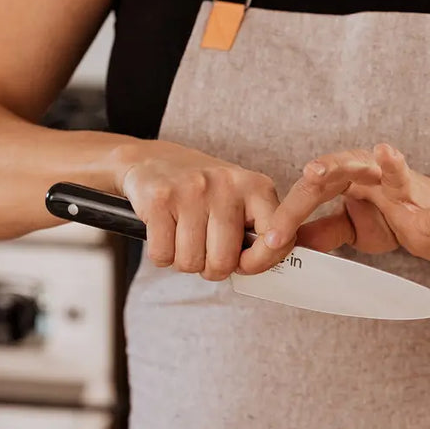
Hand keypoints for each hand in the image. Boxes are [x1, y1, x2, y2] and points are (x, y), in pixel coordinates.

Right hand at [112, 140, 288, 279]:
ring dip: (185, 261)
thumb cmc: (203, 189)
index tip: (246, 264)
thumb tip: (264, 266)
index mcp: (256, 187)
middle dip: (212, 268)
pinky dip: (162, 255)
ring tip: (185, 239)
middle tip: (206, 251)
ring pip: (191, 262)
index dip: (262, 262)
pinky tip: (166, 234)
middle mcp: (226, 185)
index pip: (275, 239)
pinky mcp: (160, 199)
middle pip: (223, 261)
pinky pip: (162, 255)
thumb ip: (258, 230)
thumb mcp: (240, 199)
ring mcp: (192, 190)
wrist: (153, 160)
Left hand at [263, 144, 429, 262]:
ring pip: (396, 174)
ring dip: (392, 163)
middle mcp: (375, 175)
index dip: (292, 214)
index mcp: (349, 178)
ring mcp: (405, 190)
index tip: (272, 240)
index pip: (314, 191)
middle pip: (347, 167)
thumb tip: (287, 241)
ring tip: (385, 152)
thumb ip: (322, 231)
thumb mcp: (351, 228)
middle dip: (330, 167)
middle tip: (311, 171)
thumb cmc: (394, 218)